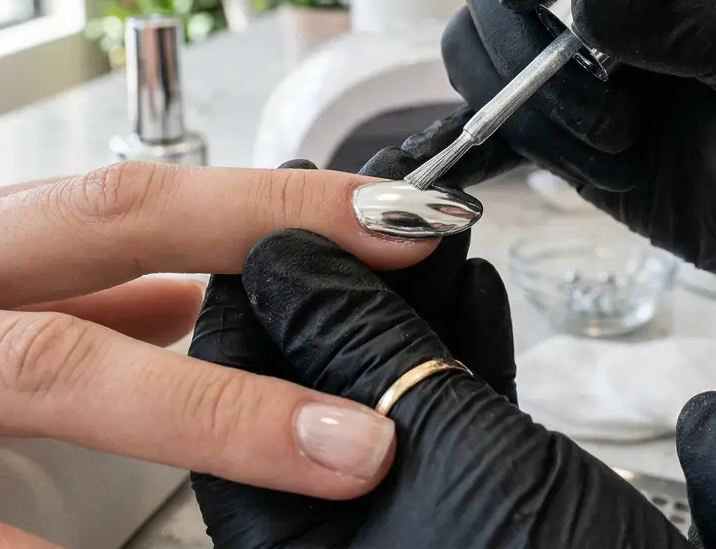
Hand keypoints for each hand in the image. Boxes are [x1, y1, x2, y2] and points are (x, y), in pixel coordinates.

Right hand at [0, 162, 434, 548]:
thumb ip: (55, 296)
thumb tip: (198, 296)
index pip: (138, 193)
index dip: (275, 202)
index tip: (404, 219)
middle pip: (103, 233)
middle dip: (262, 247)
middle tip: (408, 279)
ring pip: (29, 362)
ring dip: (194, 405)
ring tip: (326, 451)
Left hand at [189, 158, 690, 547]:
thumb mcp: (450, 446)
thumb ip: (360, 349)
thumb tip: (285, 259)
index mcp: (295, 542)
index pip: (236, 393)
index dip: (266, 288)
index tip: (292, 206)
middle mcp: (341, 535)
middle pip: (314, 382)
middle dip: (354, 281)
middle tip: (374, 200)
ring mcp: (411, 521)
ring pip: (388, 389)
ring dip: (413, 301)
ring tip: (430, 223)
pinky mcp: (480, 508)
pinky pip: (449, 414)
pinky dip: (462, 347)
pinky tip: (472, 287)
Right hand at [431, 0, 715, 290]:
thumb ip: (705, 15)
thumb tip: (589, 0)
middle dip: (527, 32)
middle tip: (601, 89)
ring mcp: (564, 37)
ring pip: (476, 32)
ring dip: (532, 99)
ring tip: (620, 139)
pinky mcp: (543, 106)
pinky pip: (485, 103)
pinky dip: (530, 138)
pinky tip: (601, 161)